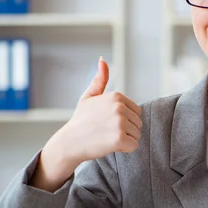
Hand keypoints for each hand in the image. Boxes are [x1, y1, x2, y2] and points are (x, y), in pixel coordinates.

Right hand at [30, 57, 141, 191]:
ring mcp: (120, 122)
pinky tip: (109, 145)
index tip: (107, 122)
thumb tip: (102, 59)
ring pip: (137, 134)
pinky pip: (134, 145)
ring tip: (107, 137)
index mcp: (116, 96)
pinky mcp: (119, 138)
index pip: (136, 112)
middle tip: (106, 131)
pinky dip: (125, 149)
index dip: (124, 120)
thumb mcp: (89, 97)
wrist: (69, 143)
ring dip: (125, 140)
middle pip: (138, 123)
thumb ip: (100, 80)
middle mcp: (119, 107)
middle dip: (126, 130)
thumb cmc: (81, 120)